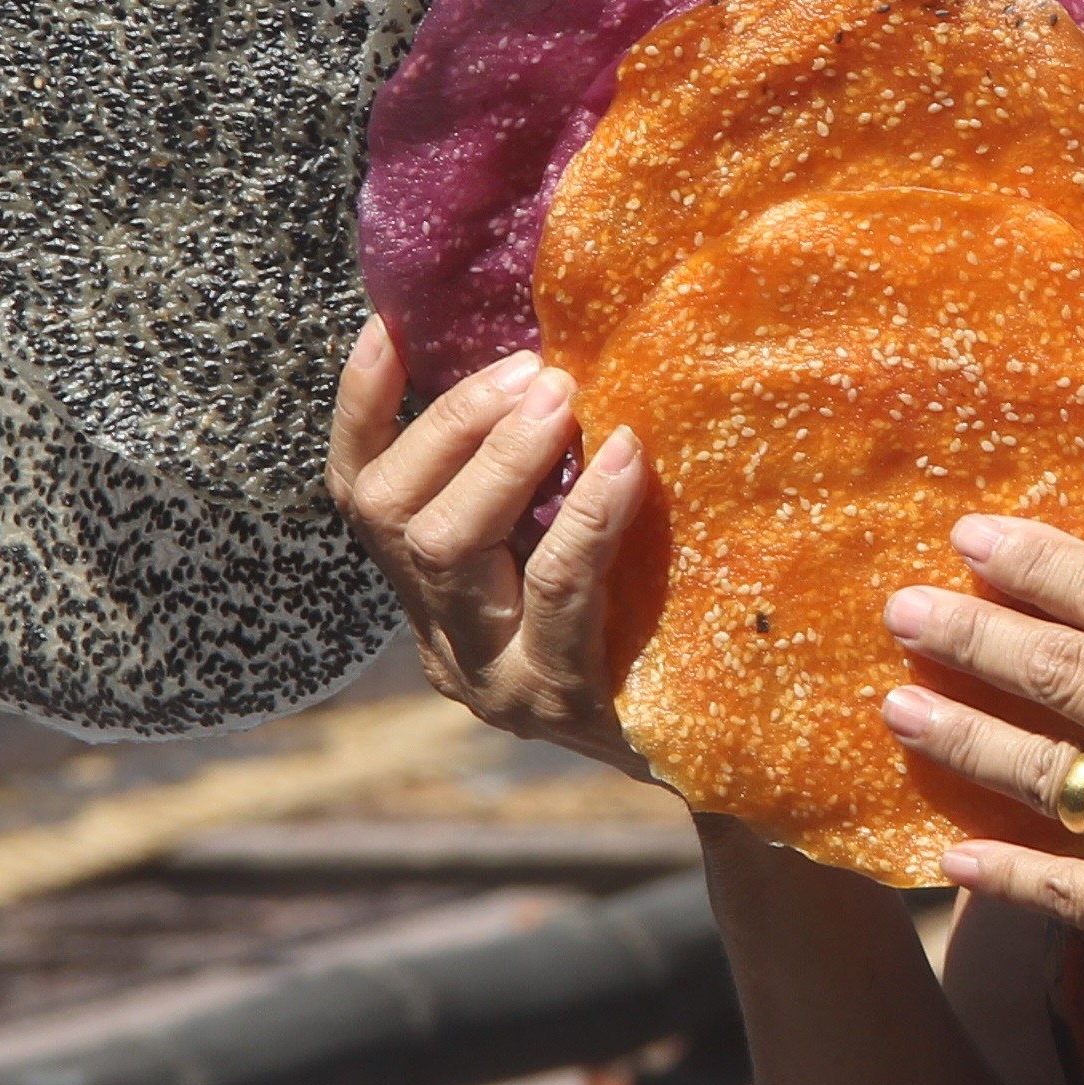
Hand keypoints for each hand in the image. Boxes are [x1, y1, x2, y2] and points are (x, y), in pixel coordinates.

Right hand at [325, 316, 657, 779]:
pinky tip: (623, 460)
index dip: (362, 413)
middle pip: (395, 516)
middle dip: (455, 426)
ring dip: (503, 459)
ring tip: (563, 398)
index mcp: (430, 600)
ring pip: (449, 550)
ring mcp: (492, 679)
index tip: (388, 330)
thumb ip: (542, 485)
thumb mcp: (578, 554)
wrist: (721, 754)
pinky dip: (585, 516)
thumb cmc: (653, 626)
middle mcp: (443, 642)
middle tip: (535, 370)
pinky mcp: (560, 701)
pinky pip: (556, 593)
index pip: (362, 497)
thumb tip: (548, 360)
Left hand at [887, 514, 1083, 1081]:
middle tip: (905, 612)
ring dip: (964, 738)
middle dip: (976, 637)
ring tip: (898, 706)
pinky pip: (1064, 891)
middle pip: (1070, 677)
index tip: (974, 538)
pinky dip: (1002, 874)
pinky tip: (952, 858)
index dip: (1044, 565)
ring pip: (1047, 778)